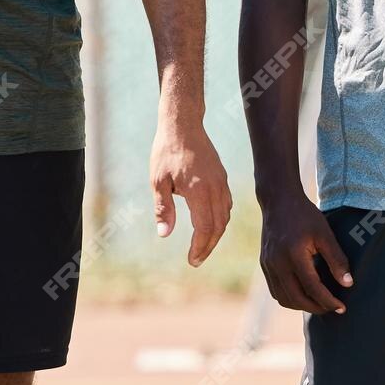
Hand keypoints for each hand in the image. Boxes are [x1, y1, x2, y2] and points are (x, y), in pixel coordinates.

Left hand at [147, 111, 230, 266]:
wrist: (183, 125)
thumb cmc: (166, 152)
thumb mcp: (157, 181)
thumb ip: (163, 208)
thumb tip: (165, 234)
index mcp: (198, 191)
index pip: (204, 228)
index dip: (199, 247)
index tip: (192, 260)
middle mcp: (214, 188)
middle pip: (219, 226)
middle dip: (208, 246)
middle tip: (196, 259)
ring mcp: (221, 182)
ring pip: (225, 216)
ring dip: (216, 234)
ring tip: (202, 246)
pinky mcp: (222, 177)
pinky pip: (226, 204)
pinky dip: (220, 219)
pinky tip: (209, 224)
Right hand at [257, 191, 351, 313]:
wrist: (279, 201)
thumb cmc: (305, 215)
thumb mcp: (325, 233)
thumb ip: (337, 259)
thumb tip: (348, 284)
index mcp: (294, 255)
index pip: (313, 288)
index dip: (328, 301)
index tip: (341, 307)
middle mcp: (278, 263)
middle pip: (296, 298)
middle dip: (316, 308)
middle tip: (332, 308)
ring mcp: (268, 265)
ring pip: (283, 298)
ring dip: (301, 306)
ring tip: (319, 304)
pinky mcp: (264, 265)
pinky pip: (275, 291)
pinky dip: (289, 298)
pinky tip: (303, 295)